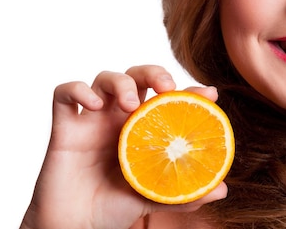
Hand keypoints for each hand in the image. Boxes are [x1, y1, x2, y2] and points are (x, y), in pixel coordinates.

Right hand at [20, 65, 226, 228]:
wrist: (77, 227)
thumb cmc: (115, 207)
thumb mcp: (155, 198)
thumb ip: (185, 193)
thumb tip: (222, 191)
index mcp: (144, 128)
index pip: (168, 97)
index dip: (189, 90)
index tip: (209, 94)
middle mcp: (120, 118)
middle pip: (137, 75)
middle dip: (154, 72)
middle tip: (167, 87)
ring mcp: (92, 120)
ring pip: (104, 78)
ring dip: (120, 82)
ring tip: (131, 104)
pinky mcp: (65, 128)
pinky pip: (64, 93)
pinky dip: (78, 90)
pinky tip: (93, 105)